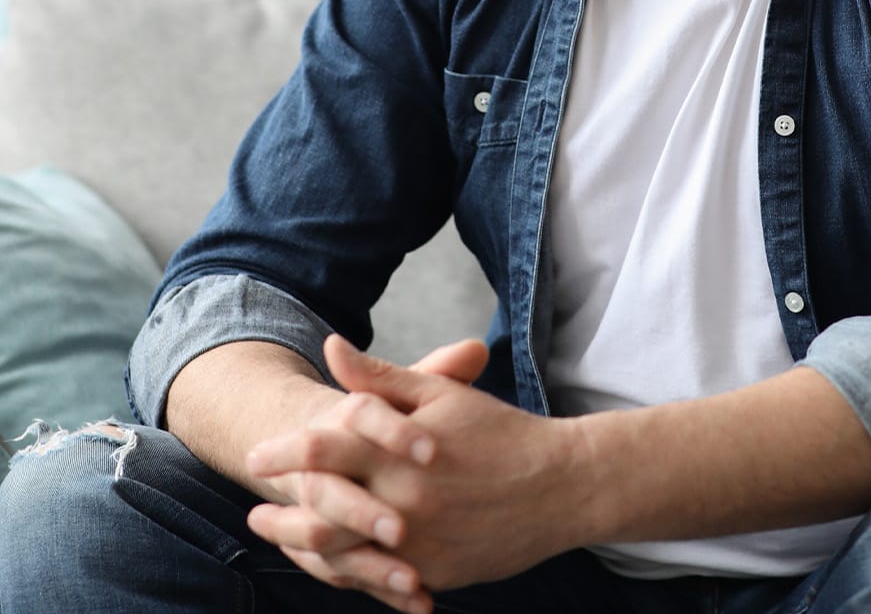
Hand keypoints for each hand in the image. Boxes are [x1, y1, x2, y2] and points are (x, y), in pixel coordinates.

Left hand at [247, 336, 590, 605]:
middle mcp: (402, 501)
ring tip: (284, 539)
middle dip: (280, 514)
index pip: (322, 448)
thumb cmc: (499, 431)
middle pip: (318, 513)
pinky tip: (335, 562)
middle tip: (255, 511)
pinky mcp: (434, 573)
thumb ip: (380, 378)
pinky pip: (380, 579)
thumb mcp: (441, 396)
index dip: (283, 451)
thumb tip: (330, 347)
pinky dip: (351, 571)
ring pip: (340, 557)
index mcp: (400, 451)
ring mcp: (418, 544)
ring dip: (303, 548)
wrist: (560, 485)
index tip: (258, 455)